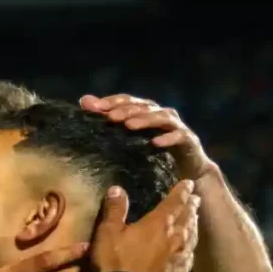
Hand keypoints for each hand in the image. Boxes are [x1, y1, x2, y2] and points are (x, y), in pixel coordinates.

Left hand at [79, 94, 219, 181]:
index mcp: (145, 111)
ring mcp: (176, 125)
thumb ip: (109, 117)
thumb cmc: (152, 153)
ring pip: (161, 117)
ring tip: (129, 126)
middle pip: (143, 107)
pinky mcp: (188, 140)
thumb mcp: (128, 137)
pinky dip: (167, 138)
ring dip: (145, 120)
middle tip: (111, 117)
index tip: (94, 107)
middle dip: (126, 110)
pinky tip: (155, 143)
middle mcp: (161, 114)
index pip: (127, 100)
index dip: (112, 101)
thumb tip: (84, 101)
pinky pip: (179, 136)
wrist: (185, 171)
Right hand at [90, 183, 198, 271]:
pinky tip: (189, 250)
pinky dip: (190, 248)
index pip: (176, 201)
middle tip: (196, 199)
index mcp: (160, 222)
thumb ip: (115, 209)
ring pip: (192, 236)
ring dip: (194, 225)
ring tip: (195, 220)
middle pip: (188, 217)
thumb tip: (117, 189)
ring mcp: (180, 256)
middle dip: (192, 206)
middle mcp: (175, 236)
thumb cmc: (117, 260)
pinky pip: (189, 257)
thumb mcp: (109, 231)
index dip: (183, 190)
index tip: (189, 183)